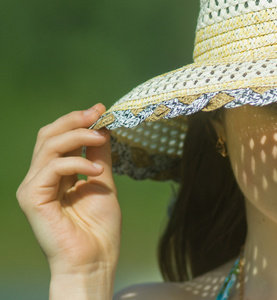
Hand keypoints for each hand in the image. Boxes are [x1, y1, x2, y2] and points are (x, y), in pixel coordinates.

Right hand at [16, 104, 120, 277]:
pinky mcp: (32, 198)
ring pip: (48, 146)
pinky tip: (96, 171)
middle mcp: (41, 178)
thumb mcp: (103, 183)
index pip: (59, 138)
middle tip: (97, 113)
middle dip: (74, 120)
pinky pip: (51, 167)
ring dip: (77, 137)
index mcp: (56, 175)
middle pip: (48, 135)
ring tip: (101, 138)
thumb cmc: (99, 229)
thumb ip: (98, 158)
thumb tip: (102, 129)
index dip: (77, 121)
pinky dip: (76, 162)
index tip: (100, 110)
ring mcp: (34, 187)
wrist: (94, 260)